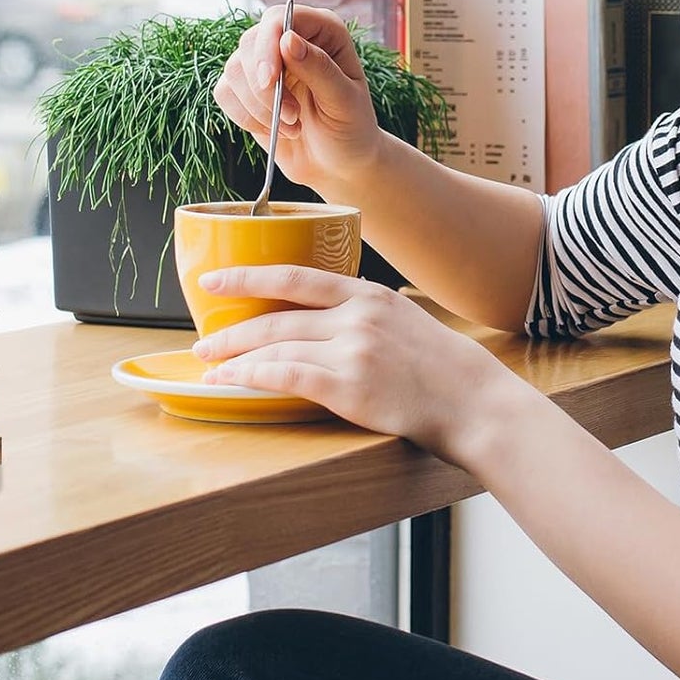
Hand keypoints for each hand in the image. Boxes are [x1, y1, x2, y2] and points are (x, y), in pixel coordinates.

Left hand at [192, 265, 508, 462]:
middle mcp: (356, 316)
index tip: (212, 281)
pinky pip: (286, 377)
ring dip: (235, 359)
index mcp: (367, 294)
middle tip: (202, 340)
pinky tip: (231, 382)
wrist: (476, 402)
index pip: (294, 276)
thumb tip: (317, 316)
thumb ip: (360, 313)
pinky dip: (251, 378)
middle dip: (233, 330)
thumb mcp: (402, 320)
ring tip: (210, 366)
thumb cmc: (441, 368)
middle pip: (277, 317)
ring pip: (276, 348)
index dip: (248, 276)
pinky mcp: (350, 387)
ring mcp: (353, 351)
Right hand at [212, 5, 384, 193]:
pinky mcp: (246, 89)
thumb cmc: (351, 128)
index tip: (270, 80)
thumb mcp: (345, 101)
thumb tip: (287, 40)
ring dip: (257, 106)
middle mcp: (290, 40)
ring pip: (234, 69)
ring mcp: (265, 64)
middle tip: (292, 116)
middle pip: (250, 43)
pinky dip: (245, 116)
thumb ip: (319, 69)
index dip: (268, 45)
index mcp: (322, 31)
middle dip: (264, 88)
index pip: (280, 18)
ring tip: (291, 126)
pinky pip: (224, 92)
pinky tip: (272, 129)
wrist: (337, 163)